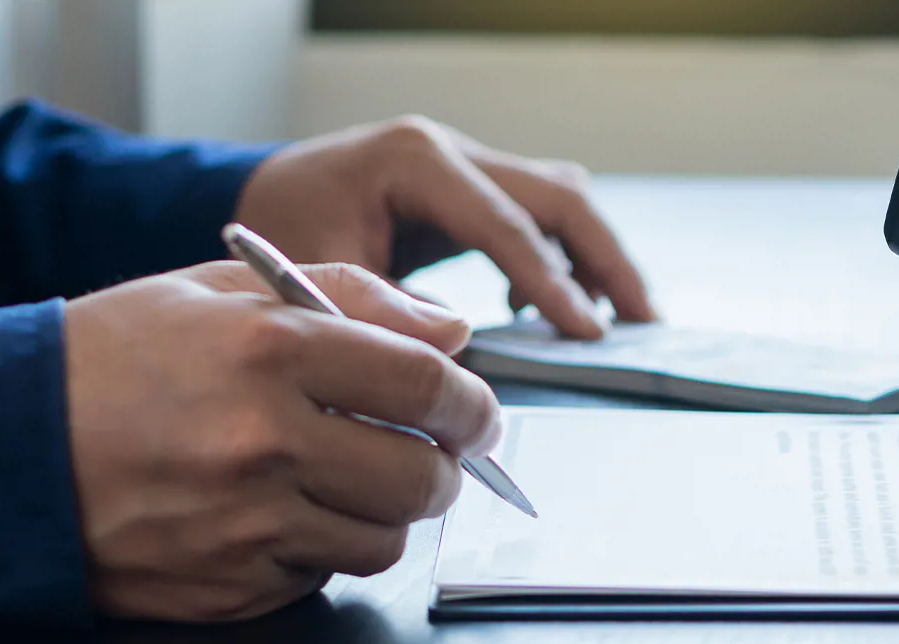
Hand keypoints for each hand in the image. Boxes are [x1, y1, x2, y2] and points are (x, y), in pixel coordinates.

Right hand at [64, 261, 500, 621]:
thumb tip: (450, 330)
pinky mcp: (227, 582)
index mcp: (270, 350)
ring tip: (352, 479)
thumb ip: (352, 296)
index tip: (475, 410)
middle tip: (431, 451)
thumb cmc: (113, 359)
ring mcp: (244, 521)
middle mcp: (263, 440)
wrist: (4, 446)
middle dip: (445, 466)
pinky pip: (322, 574)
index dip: (471, 401)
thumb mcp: (223, 292)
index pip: (425, 383)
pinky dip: (325, 548)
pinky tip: (287, 511)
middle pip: (422, 475)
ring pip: (383, 538)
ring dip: (389, 511)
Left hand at [231, 116, 655, 339]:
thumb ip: (388, 307)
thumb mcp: (318, 272)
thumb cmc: (279, 232)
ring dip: (597, 256)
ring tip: (625, 317)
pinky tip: (555, 310)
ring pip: (561, 199)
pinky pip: (539, 216)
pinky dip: (562, 259)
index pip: (507, 224)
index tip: (589, 334)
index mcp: (415, 160)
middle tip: (641, 321)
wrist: (256, 198)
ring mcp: (467, 164)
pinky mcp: (472, 189)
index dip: (554, 283)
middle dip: (605, 260)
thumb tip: (458, 346)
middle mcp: (451, 151)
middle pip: (559, 196)